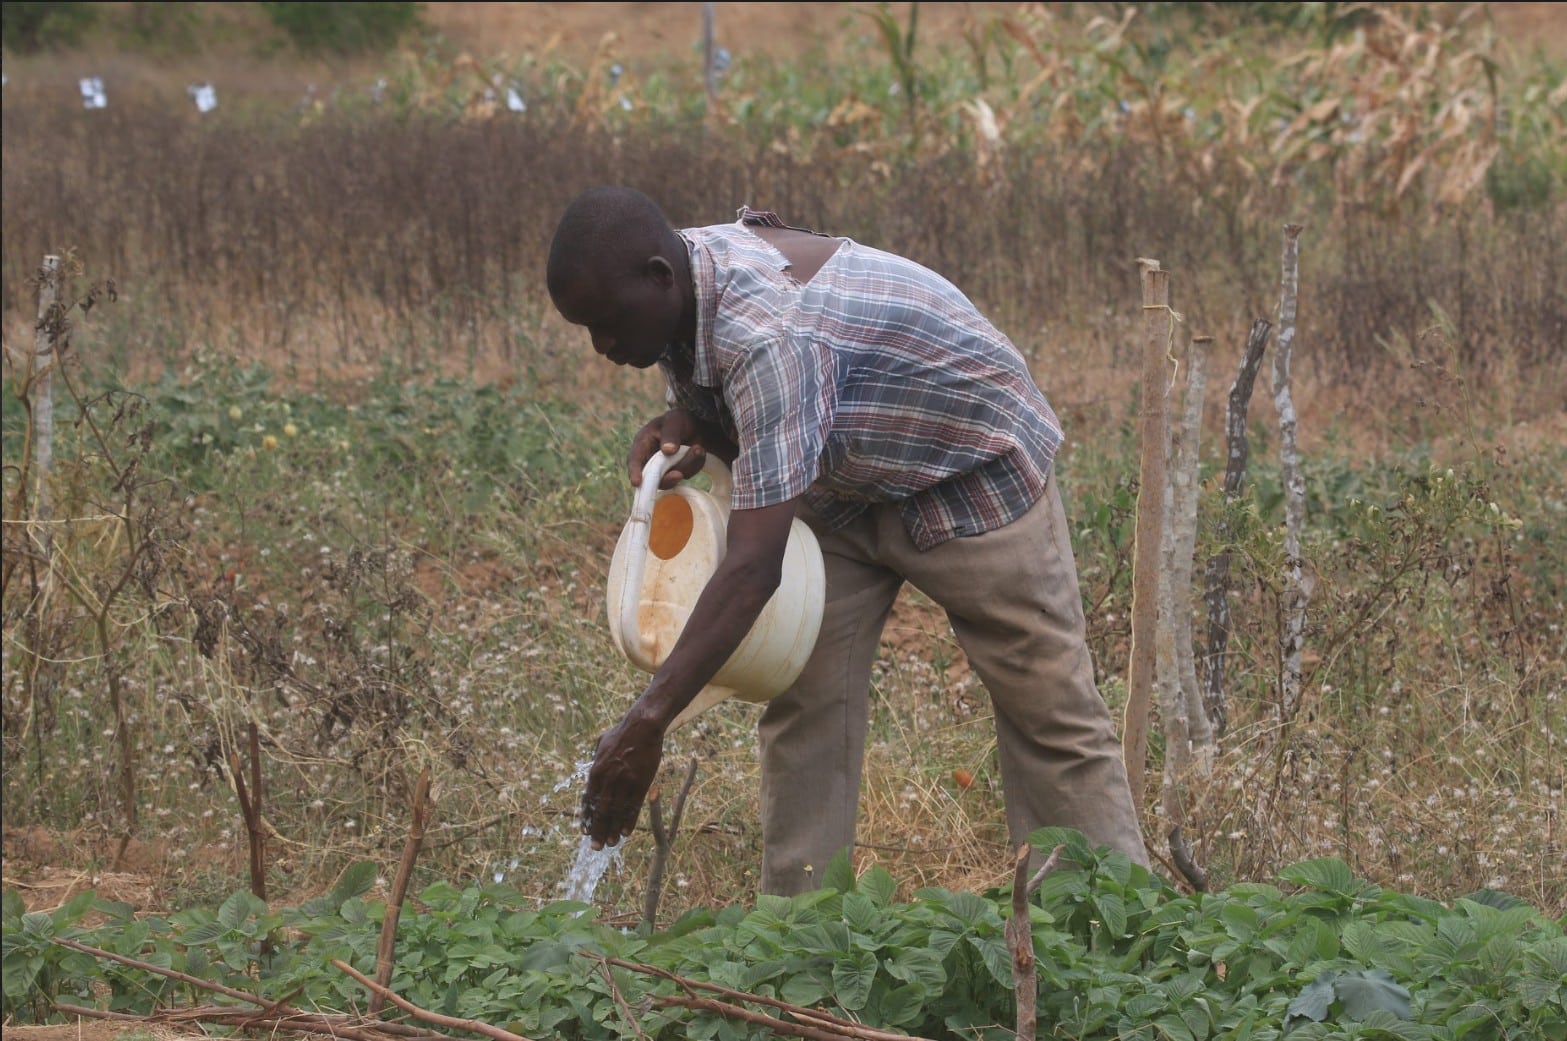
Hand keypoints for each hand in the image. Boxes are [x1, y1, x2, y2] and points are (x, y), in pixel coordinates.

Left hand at [580, 708, 665, 848]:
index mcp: (596, 770)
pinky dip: (629, 821)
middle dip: (597, 830)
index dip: (586, 817)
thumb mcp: (602, 744)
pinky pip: (634, 807)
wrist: (643, 727)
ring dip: (612, 830)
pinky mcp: (641, 784)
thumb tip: (592, 769)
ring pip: (617, 812)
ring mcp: (625, 783)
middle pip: (601, 810)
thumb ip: (596, 759)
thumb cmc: (622, 733)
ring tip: (609, 844)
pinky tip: (625, 832)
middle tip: (594, 847)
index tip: (584, 830)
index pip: (589, 800)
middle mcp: (608, 779)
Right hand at [629, 410, 707, 488]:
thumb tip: (668, 451)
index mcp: (643, 444)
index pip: (635, 459)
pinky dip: (696, 464)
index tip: (636, 482)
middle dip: (667, 478)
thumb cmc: (678, 420)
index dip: (634, 471)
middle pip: (653, 477)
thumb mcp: (674, 421)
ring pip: (673, 477)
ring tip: (698, 447)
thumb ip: (670, 434)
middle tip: (679, 475)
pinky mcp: (678, 473)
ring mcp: (664, 469)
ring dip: (688, 464)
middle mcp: (650, 460)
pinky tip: (699, 451)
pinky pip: (687, 474)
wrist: (696, 425)